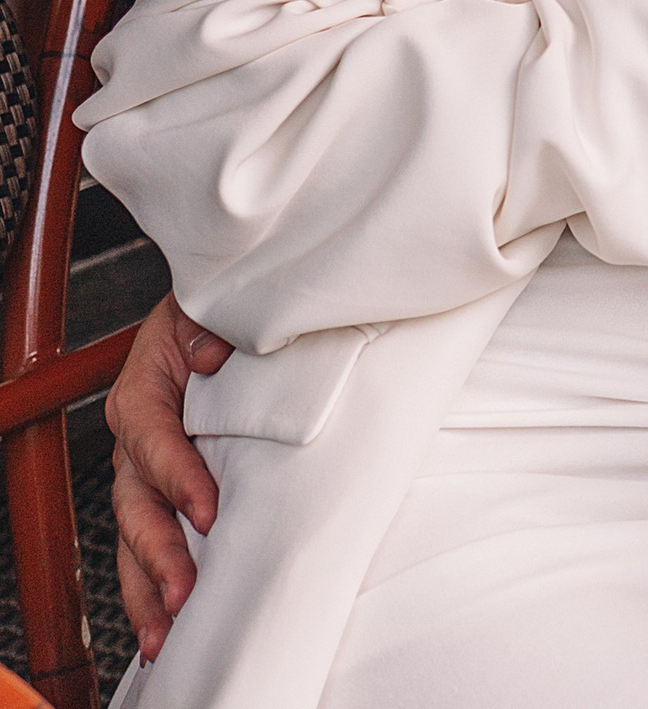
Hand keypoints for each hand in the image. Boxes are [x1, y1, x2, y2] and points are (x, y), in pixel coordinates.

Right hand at [106, 293, 230, 662]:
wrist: (221, 315)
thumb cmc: (216, 313)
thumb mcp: (209, 306)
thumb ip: (207, 325)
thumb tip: (210, 354)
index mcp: (141, 393)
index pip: (155, 441)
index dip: (179, 478)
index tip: (208, 511)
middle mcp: (135, 440)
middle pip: (137, 503)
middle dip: (158, 553)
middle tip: (184, 591)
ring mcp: (145, 474)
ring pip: (135, 538)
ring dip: (149, 586)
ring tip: (165, 632)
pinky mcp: (164, 496)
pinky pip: (151, 547)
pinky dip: (155, 589)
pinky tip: (168, 628)